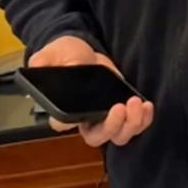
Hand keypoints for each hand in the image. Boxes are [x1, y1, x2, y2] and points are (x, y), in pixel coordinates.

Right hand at [29, 35, 153, 147]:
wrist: (83, 50)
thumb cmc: (62, 53)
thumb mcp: (49, 54)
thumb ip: (42, 62)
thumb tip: (41, 68)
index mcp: (62, 109)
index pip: (63, 125)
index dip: (71, 124)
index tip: (83, 114)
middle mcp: (84, 119)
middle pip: (97, 137)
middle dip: (112, 126)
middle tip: (119, 107)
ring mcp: (104, 118)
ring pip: (119, 135)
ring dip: (131, 124)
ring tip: (136, 103)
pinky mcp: (121, 112)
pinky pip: (135, 125)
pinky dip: (144, 119)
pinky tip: (146, 105)